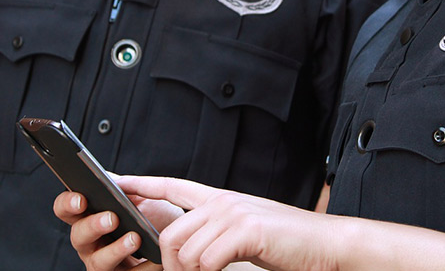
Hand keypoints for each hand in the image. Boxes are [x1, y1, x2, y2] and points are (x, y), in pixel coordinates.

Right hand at [53, 186, 184, 270]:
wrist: (179, 238)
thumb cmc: (156, 215)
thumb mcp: (141, 196)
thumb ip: (123, 186)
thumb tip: (109, 179)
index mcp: (89, 216)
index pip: (66, 209)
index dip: (67, 204)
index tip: (81, 199)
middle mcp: (90, 242)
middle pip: (77, 236)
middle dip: (92, 226)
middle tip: (112, 218)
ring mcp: (103, 262)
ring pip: (98, 261)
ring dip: (115, 250)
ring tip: (135, 239)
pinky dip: (141, 268)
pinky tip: (154, 259)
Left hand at [117, 176, 341, 270]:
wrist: (326, 244)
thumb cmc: (287, 243)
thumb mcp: (245, 231)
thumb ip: (216, 232)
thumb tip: (187, 250)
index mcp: (221, 198)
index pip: (173, 185)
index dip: (143, 185)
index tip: (118, 183)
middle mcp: (223, 202)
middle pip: (172, 233)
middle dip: (170, 266)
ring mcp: (234, 214)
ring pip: (186, 251)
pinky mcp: (246, 231)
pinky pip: (207, 261)